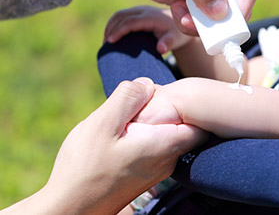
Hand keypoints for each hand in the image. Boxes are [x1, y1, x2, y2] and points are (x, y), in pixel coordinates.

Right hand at [7, 78, 205, 214]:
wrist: (69, 209)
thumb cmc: (83, 168)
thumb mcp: (102, 123)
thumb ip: (128, 98)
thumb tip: (148, 84)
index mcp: (165, 146)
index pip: (201, 122)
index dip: (189, 102)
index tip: (169, 93)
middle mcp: (168, 161)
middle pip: (185, 126)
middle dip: (171, 108)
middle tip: (147, 98)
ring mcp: (158, 171)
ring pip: (169, 135)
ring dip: (155, 122)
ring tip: (132, 114)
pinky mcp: (145, 176)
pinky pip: (156, 147)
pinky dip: (147, 135)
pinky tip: (125, 132)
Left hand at [93, 0, 256, 34]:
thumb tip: (222, 13)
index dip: (234, 15)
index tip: (217, 32)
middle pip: (234, 8)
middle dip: (211, 21)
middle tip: (189, 24)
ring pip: (218, 17)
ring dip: (198, 22)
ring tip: (178, 13)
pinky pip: (203, 19)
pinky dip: (189, 21)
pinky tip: (175, 8)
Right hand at [104, 6, 191, 53]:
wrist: (180, 24)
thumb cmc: (177, 34)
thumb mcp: (176, 40)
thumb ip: (168, 43)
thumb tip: (160, 49)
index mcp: (151, 17)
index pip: (131, 21)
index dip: (119, 30)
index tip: (110, 41)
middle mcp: (144, 11)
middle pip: (121, 16)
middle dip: (110, 29)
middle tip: (105, 45)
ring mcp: (139, 10)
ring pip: (119, 14)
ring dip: (110, 26)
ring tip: (106, 42)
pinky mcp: (137, 12)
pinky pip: (121, 16)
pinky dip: (113, 25)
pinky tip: (111, 36)